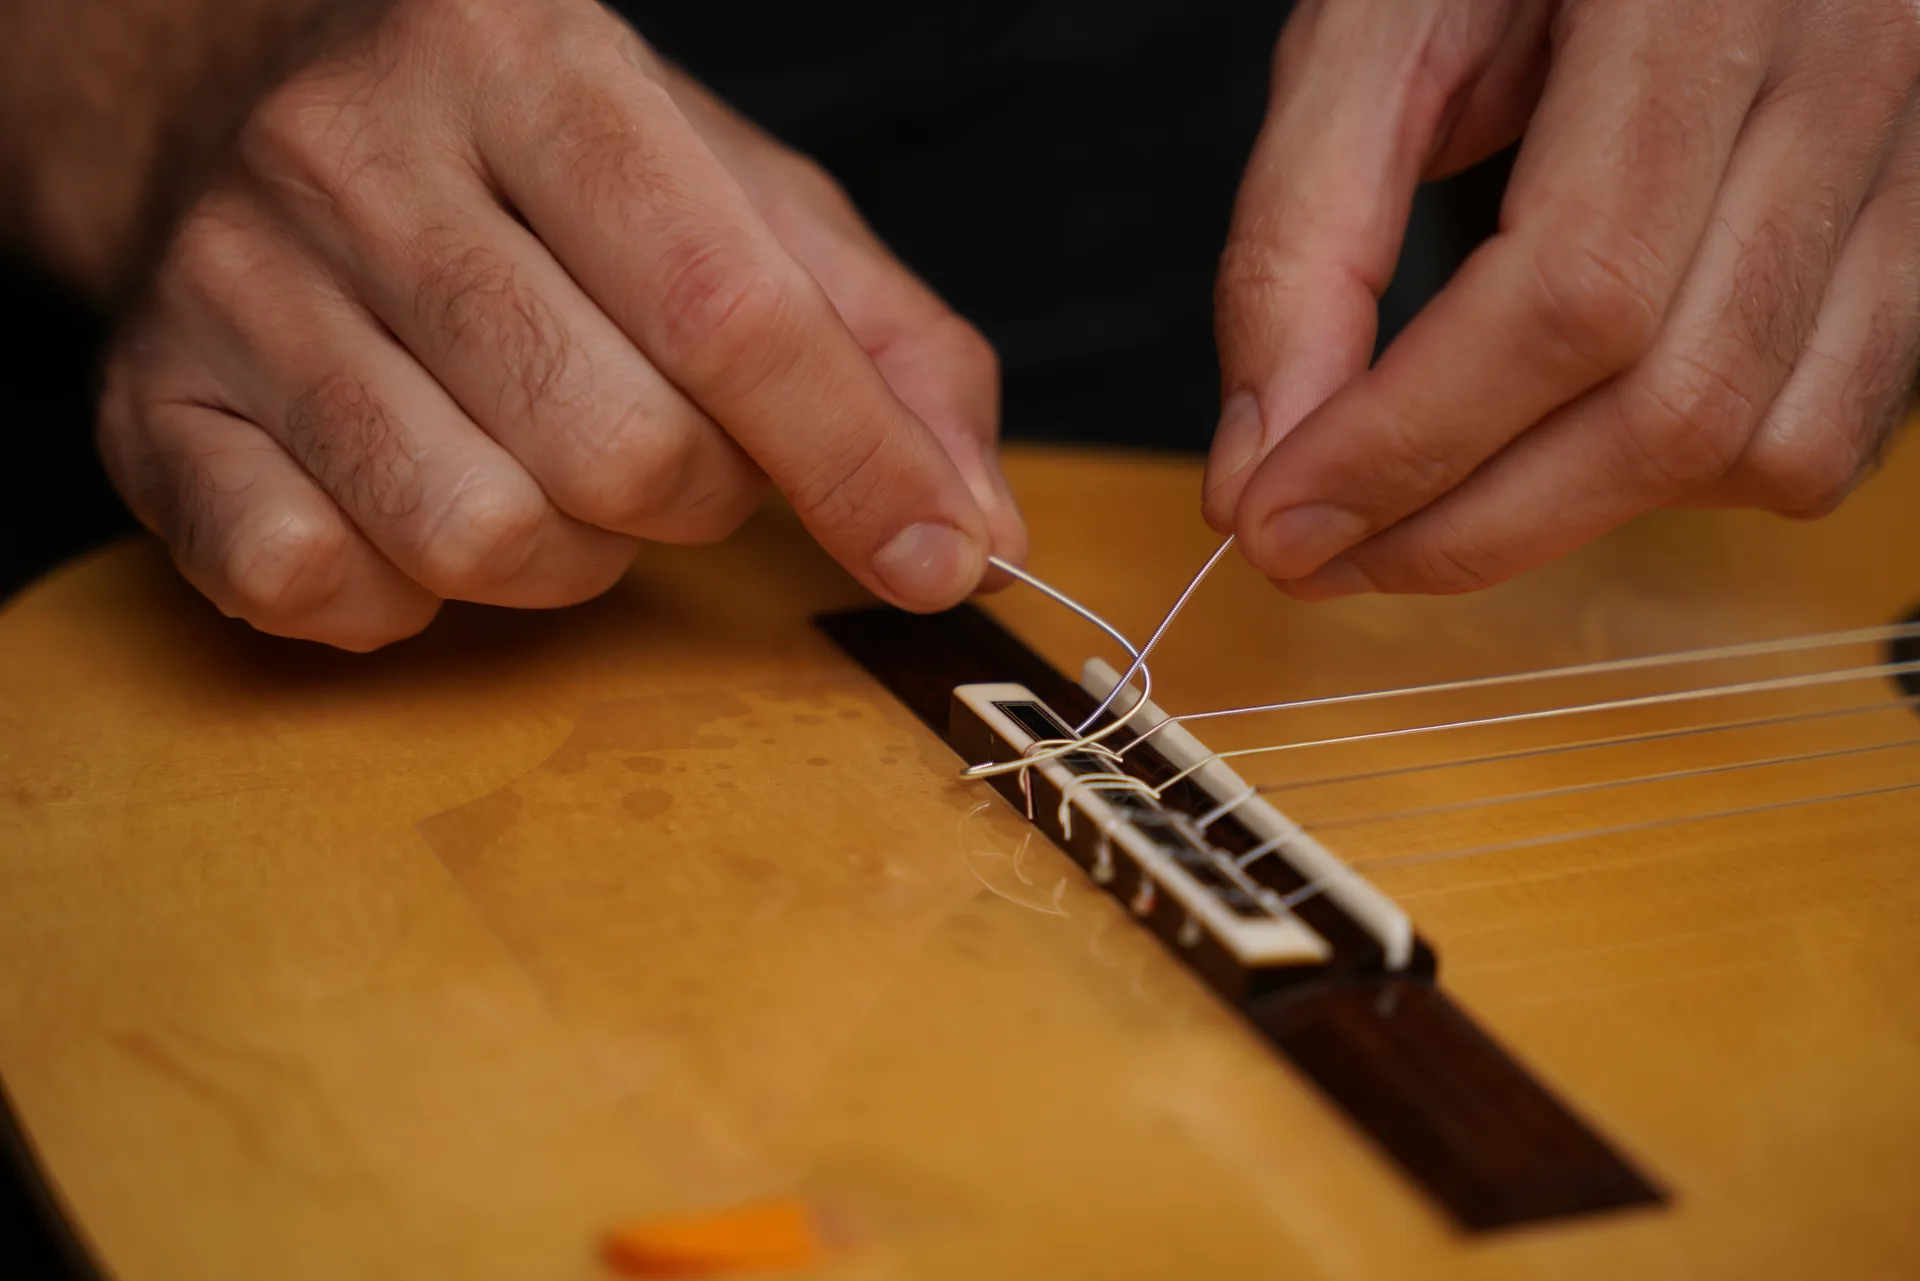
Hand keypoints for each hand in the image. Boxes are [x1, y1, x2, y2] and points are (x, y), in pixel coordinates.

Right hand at [99, 0, 1023, 649]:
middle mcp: (359, 157)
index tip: (939, 560)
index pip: (726, 303)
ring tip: (544, 469)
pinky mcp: (152, 408)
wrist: (230, 96)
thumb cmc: (532, 170)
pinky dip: (401, 596)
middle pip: (615, 446)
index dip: (854, 459)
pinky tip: (413, 509)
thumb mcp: (730, 195)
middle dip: (695, 498)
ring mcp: (235, 286)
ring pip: (476, 534)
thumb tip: (978, 532)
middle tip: (675, 451)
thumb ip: (881, 343)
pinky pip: (314, 584)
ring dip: (563, 555)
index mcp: (532, 64)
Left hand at [1205, 0, 1919, 597]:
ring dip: (1565, 518)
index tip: (1272, 520)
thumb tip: (1261, 460)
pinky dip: (1677, 484)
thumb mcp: (1378, 31)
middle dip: (1465, 525)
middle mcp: (1851, 69)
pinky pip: (1824, 430)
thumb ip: (1305, 232)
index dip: (1406, 442)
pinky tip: (1565, 443)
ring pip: (1759, 443)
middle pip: (1671, 403)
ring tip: (1422, 506)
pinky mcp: (1917, 226)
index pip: (1572, 291)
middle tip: (1320, 553)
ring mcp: (1908, 158)